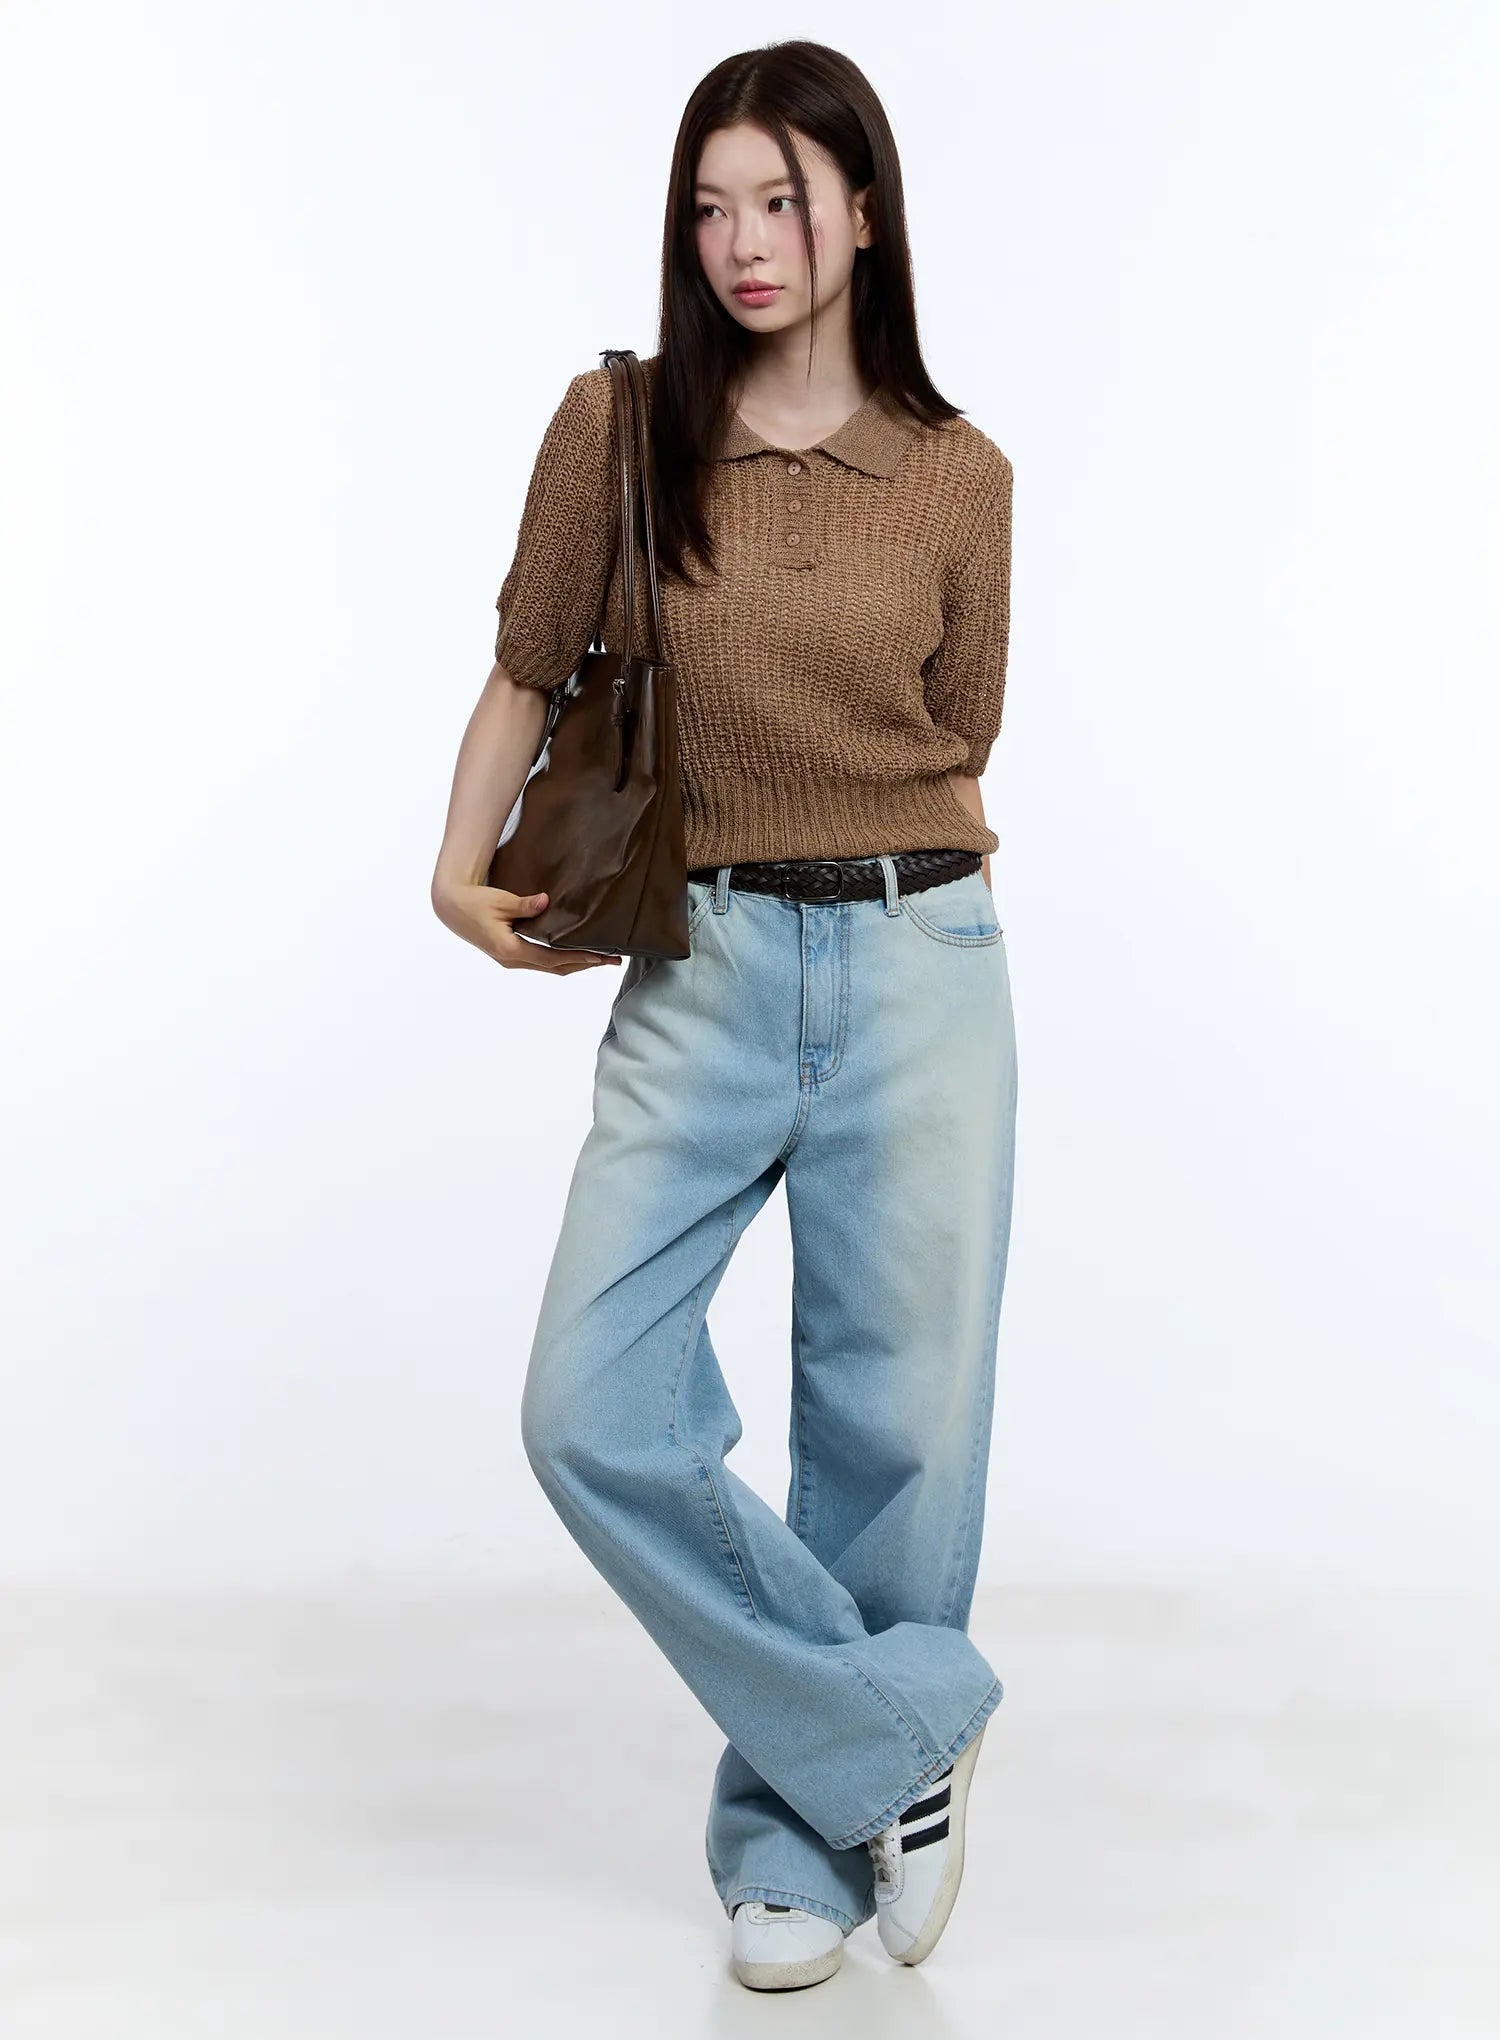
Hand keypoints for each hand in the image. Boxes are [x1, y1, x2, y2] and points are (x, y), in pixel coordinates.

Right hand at [431, 879, 622, 974]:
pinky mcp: (510, 956)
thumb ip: (525, 905)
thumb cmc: (475, 901)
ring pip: (550, 968)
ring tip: (600, 959)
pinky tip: (575, 955)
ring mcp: (511, 961)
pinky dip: (561, 961)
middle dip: (586, 965)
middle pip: (556, 968)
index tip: (601, 957)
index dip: (579, 958)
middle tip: (613, 960)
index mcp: (510, 949)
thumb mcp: (501, 900)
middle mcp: (512, 960)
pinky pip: (542, 963)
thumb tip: (546, 901)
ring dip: (575, 965)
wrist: (452, 907)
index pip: (553, 958)